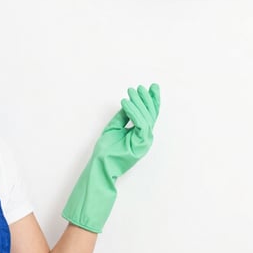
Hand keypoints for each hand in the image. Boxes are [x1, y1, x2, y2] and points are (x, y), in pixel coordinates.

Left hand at [62, 84, 159, 232]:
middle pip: (151, 114)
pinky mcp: (140, 144)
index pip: (150, 114)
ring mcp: (144, 141)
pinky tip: (125, 103)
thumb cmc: (106, 149)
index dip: (152, 100)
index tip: (152, 87)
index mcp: (141, 134)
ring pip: (147, 117)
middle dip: (148, 99)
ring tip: (131, 92)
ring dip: (139, 102)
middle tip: (140, 87)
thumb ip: (124, 116)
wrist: (100, 164)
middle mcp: (145, 137)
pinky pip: (141, 124)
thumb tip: (130, 102)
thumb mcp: (115, 127)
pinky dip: (133, 111)